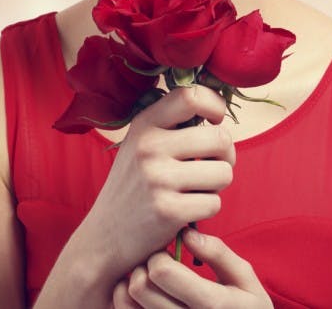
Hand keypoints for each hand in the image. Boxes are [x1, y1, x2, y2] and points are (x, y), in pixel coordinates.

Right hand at [79, 85, 235, 282]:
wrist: (104, 235)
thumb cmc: (134, 184)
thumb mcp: (141, 143)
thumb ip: (173, 123)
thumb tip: (218, 105)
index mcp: (145, 124)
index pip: (192, 96)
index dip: (215, 105)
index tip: (215, 121)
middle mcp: (150, 148)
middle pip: (220, 138)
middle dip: (226, 154)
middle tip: (212, 164)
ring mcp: (158, 179)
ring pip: (224, 172)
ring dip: (218, 184)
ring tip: (198, 187)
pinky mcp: (168, 211)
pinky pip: (214, 203)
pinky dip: (208, 208)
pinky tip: (189, 209)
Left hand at [112, 228, 273, 308]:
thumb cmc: (245, 306)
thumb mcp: (245, 279)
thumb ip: (219, 254)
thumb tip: (187, 233)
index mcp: (211, 304)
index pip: (163, 273)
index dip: (160, 254)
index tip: (168, 252)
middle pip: (140, 287)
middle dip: (145, 266)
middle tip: (157, 264)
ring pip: (128, 303)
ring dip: (133, 282)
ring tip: (149, 279)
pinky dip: (125, 299)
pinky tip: (143, 294)